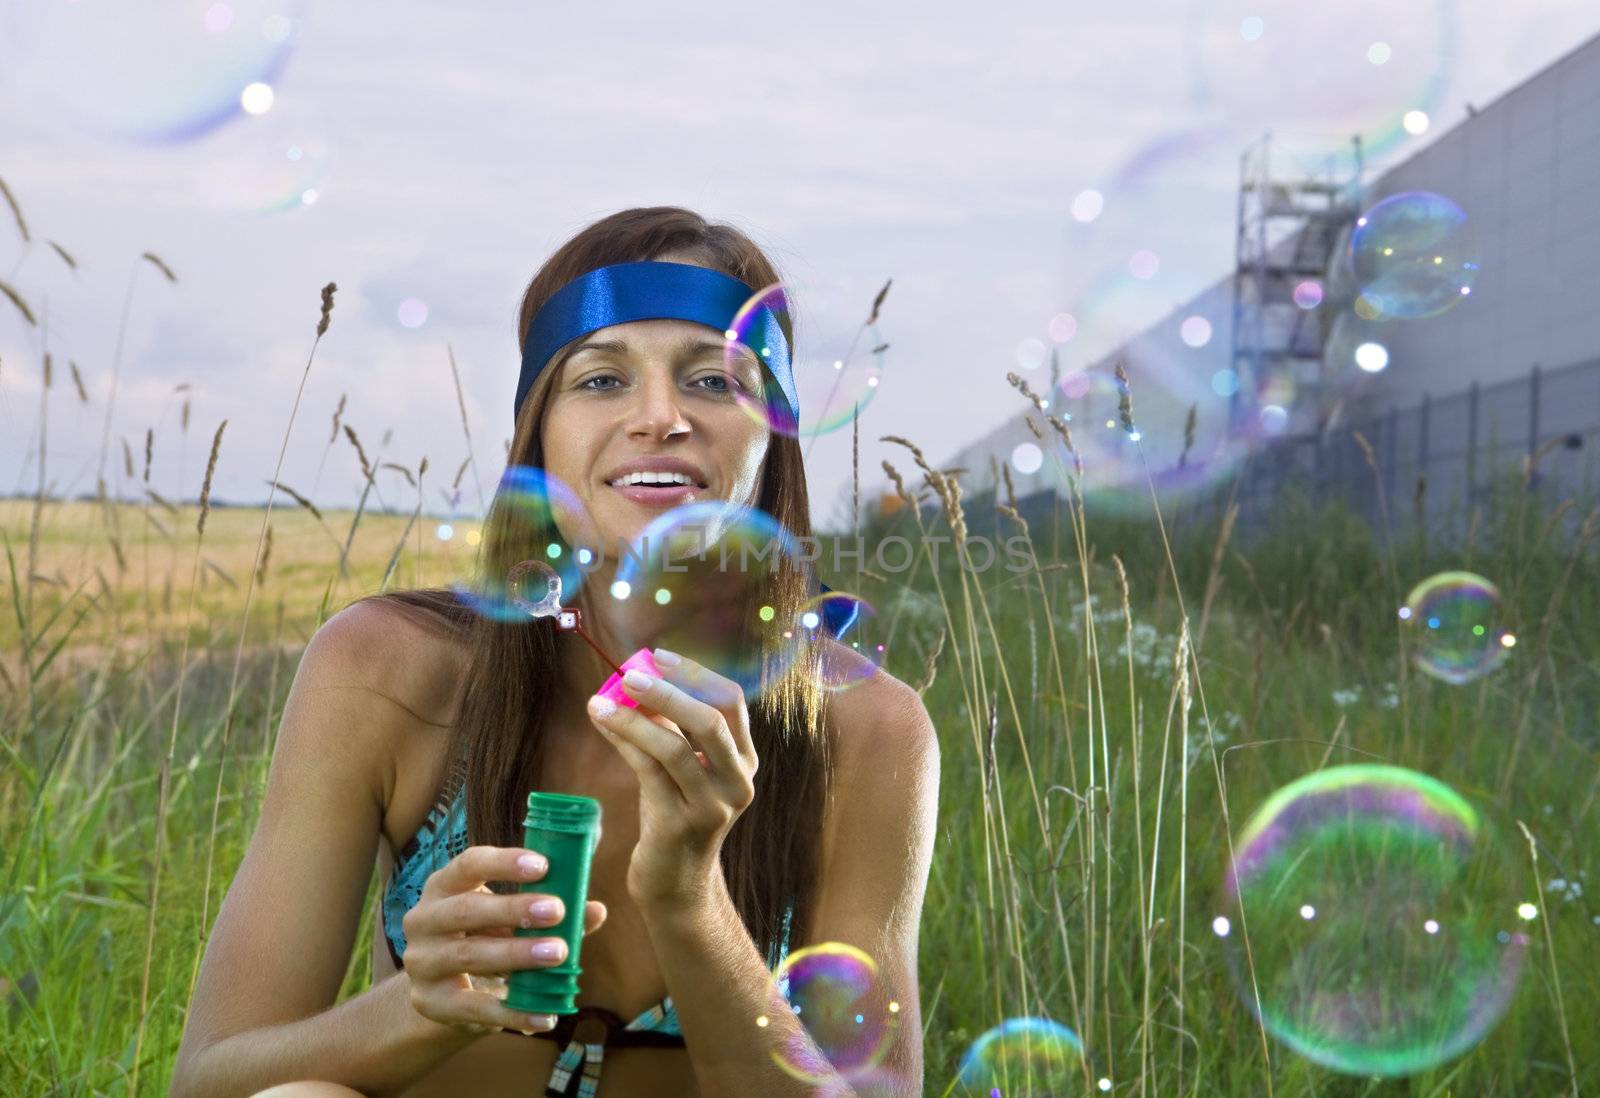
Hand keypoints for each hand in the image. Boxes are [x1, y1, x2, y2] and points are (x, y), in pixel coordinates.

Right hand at [402, 845, 607, 1035]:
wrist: (445, 992)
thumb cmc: (487, 939)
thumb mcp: (512, 922)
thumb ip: (551, 914)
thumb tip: (596, 910)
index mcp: (445, 886)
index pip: (469, 864)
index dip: (504, 862)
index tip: (543, 865)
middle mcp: (424, 919)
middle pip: (467, 909)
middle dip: (513, 909)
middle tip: (557, 910)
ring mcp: (422, 962)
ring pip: (469, 955)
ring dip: (516, 954)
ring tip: (558, 954)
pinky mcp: (430, 1002)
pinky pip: (473, 1008)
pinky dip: (514, 1012)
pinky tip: (546, 1016)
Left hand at [586, 648, 756, 911]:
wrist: (677, 883)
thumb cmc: (675, 814)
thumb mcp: (681, 768)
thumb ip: (668, 727)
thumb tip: (633, 679)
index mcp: (744, 760)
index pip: (730, 702)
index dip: (695, 674)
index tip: (659, 656)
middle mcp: (737, 781)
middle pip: (709, 721)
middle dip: (668, 691)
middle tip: (629, 674)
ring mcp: (712, 806)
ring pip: (674, 748)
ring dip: (634, 719)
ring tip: (600, 701)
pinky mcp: (679, 824)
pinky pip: (648, 771)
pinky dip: (624, 742)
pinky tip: (602, 724)